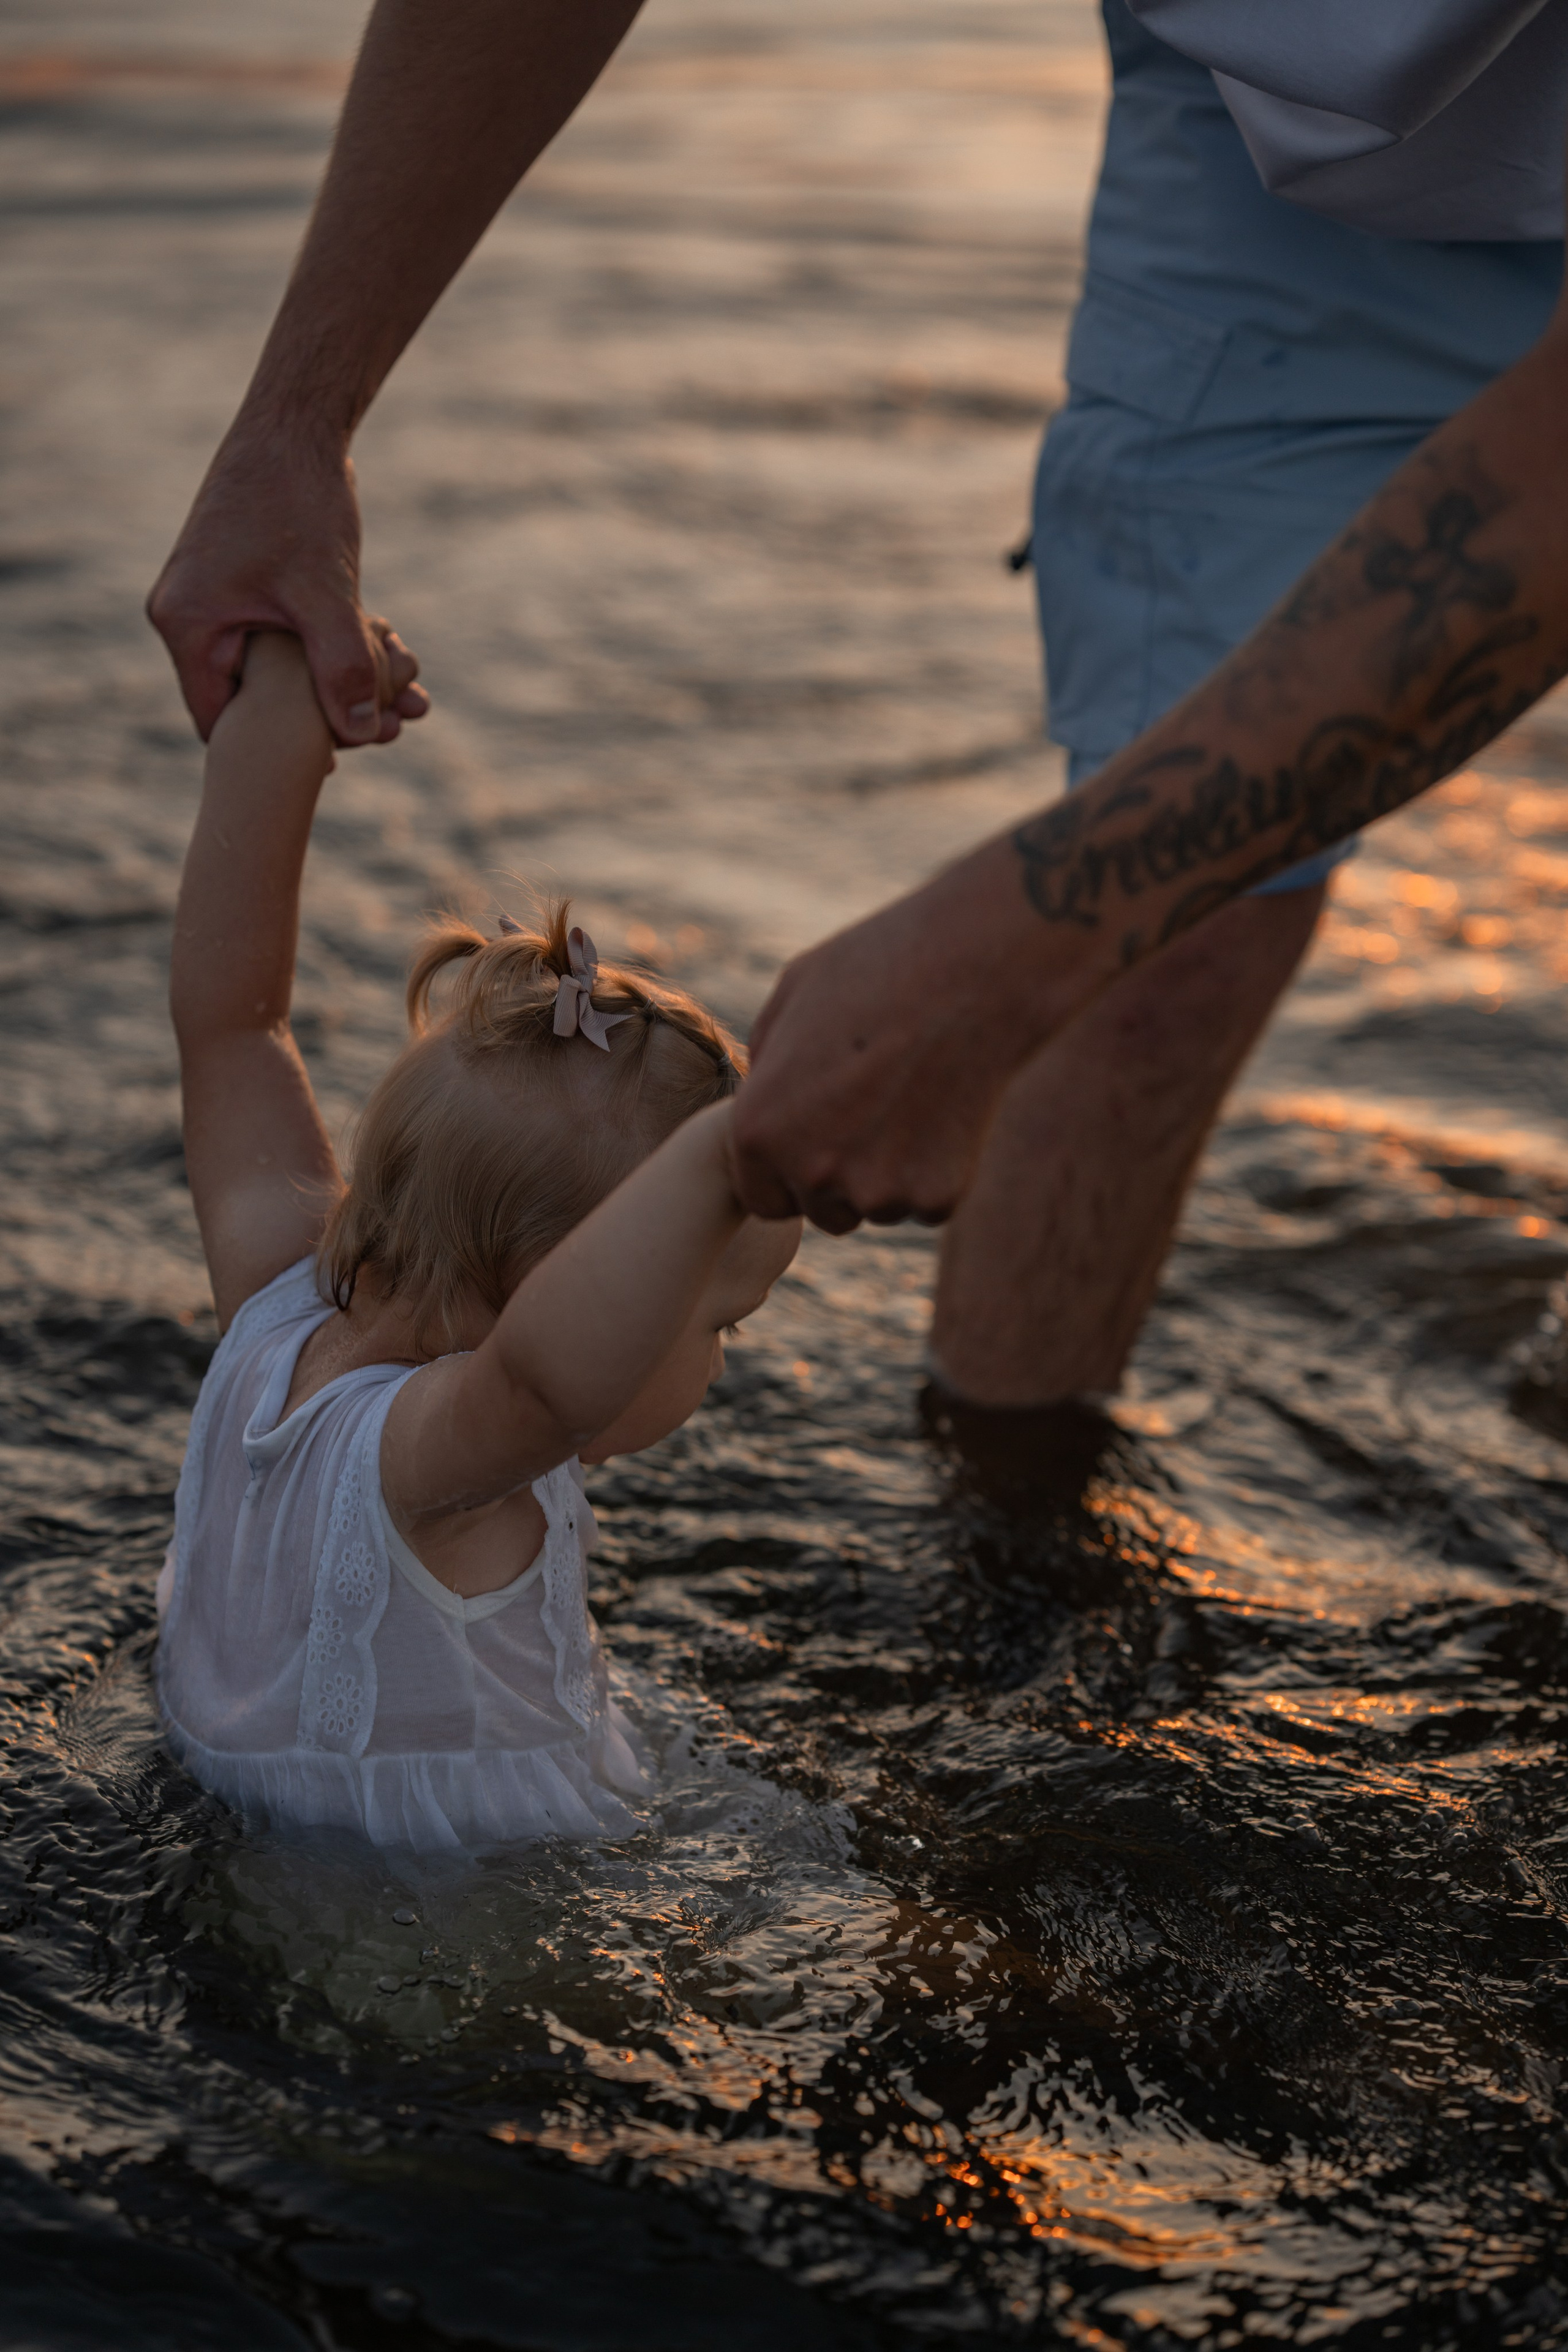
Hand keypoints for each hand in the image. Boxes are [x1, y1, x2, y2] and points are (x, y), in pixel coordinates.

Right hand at [147, 417, 430, 746]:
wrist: (296, 423)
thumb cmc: (298, 498)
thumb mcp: (325, 593)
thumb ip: (341, 667)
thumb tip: (362, 736)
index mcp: (187, 624)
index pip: (220, 721)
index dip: (274, 750)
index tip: (335, 761)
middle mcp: (190, 616)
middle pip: (257, 700)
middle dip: (327, 716)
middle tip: (394, 726)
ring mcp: (216, 601)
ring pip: (284, 669)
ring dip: (345, 683)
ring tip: (410, 696)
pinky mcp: (247, 586)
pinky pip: (291, 638)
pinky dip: (338, 650)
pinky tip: (395, 659)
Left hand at [733, 840, 1084, 1231]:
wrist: (971, 973)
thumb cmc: (876, 969)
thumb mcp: (791, 998)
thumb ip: (766, 1063)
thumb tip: (762, 1096)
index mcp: (758, 1131)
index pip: (764, 1199)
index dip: (792, 1174)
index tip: (824, 1140)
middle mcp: (809, 1172)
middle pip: (823, 1211)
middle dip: (844, 1178)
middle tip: (878, 1113)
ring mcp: (876, 1191)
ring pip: (879, 1207)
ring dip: (893, 1173)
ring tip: (915, 1098)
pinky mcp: (937, 1197)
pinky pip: (928, 1203)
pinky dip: (939, 1171)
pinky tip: (948, 1110)